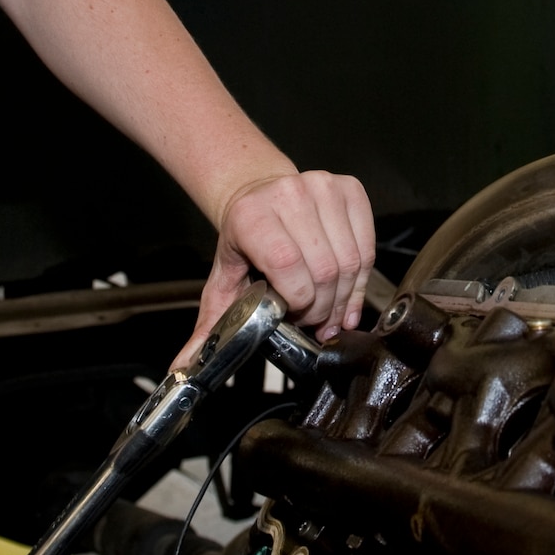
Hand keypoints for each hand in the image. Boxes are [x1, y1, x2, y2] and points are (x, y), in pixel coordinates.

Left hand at [179, 170, 375, 362]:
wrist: (259, 194)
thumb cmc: (244, 237)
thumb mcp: (223, 277)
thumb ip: (209, 324)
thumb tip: (186, 366)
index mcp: (252, 216)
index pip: (287, 266)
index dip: (297, 300)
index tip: (292, 314)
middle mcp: (288, 195)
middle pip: (324, 269)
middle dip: (322, 307)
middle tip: (313, 319)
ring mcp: (323, 188)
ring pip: (351, 261)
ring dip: (343, 297)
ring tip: (329, 310)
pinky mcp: (349, 189)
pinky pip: (368, 246)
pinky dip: (361, 278)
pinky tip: (347, 293)